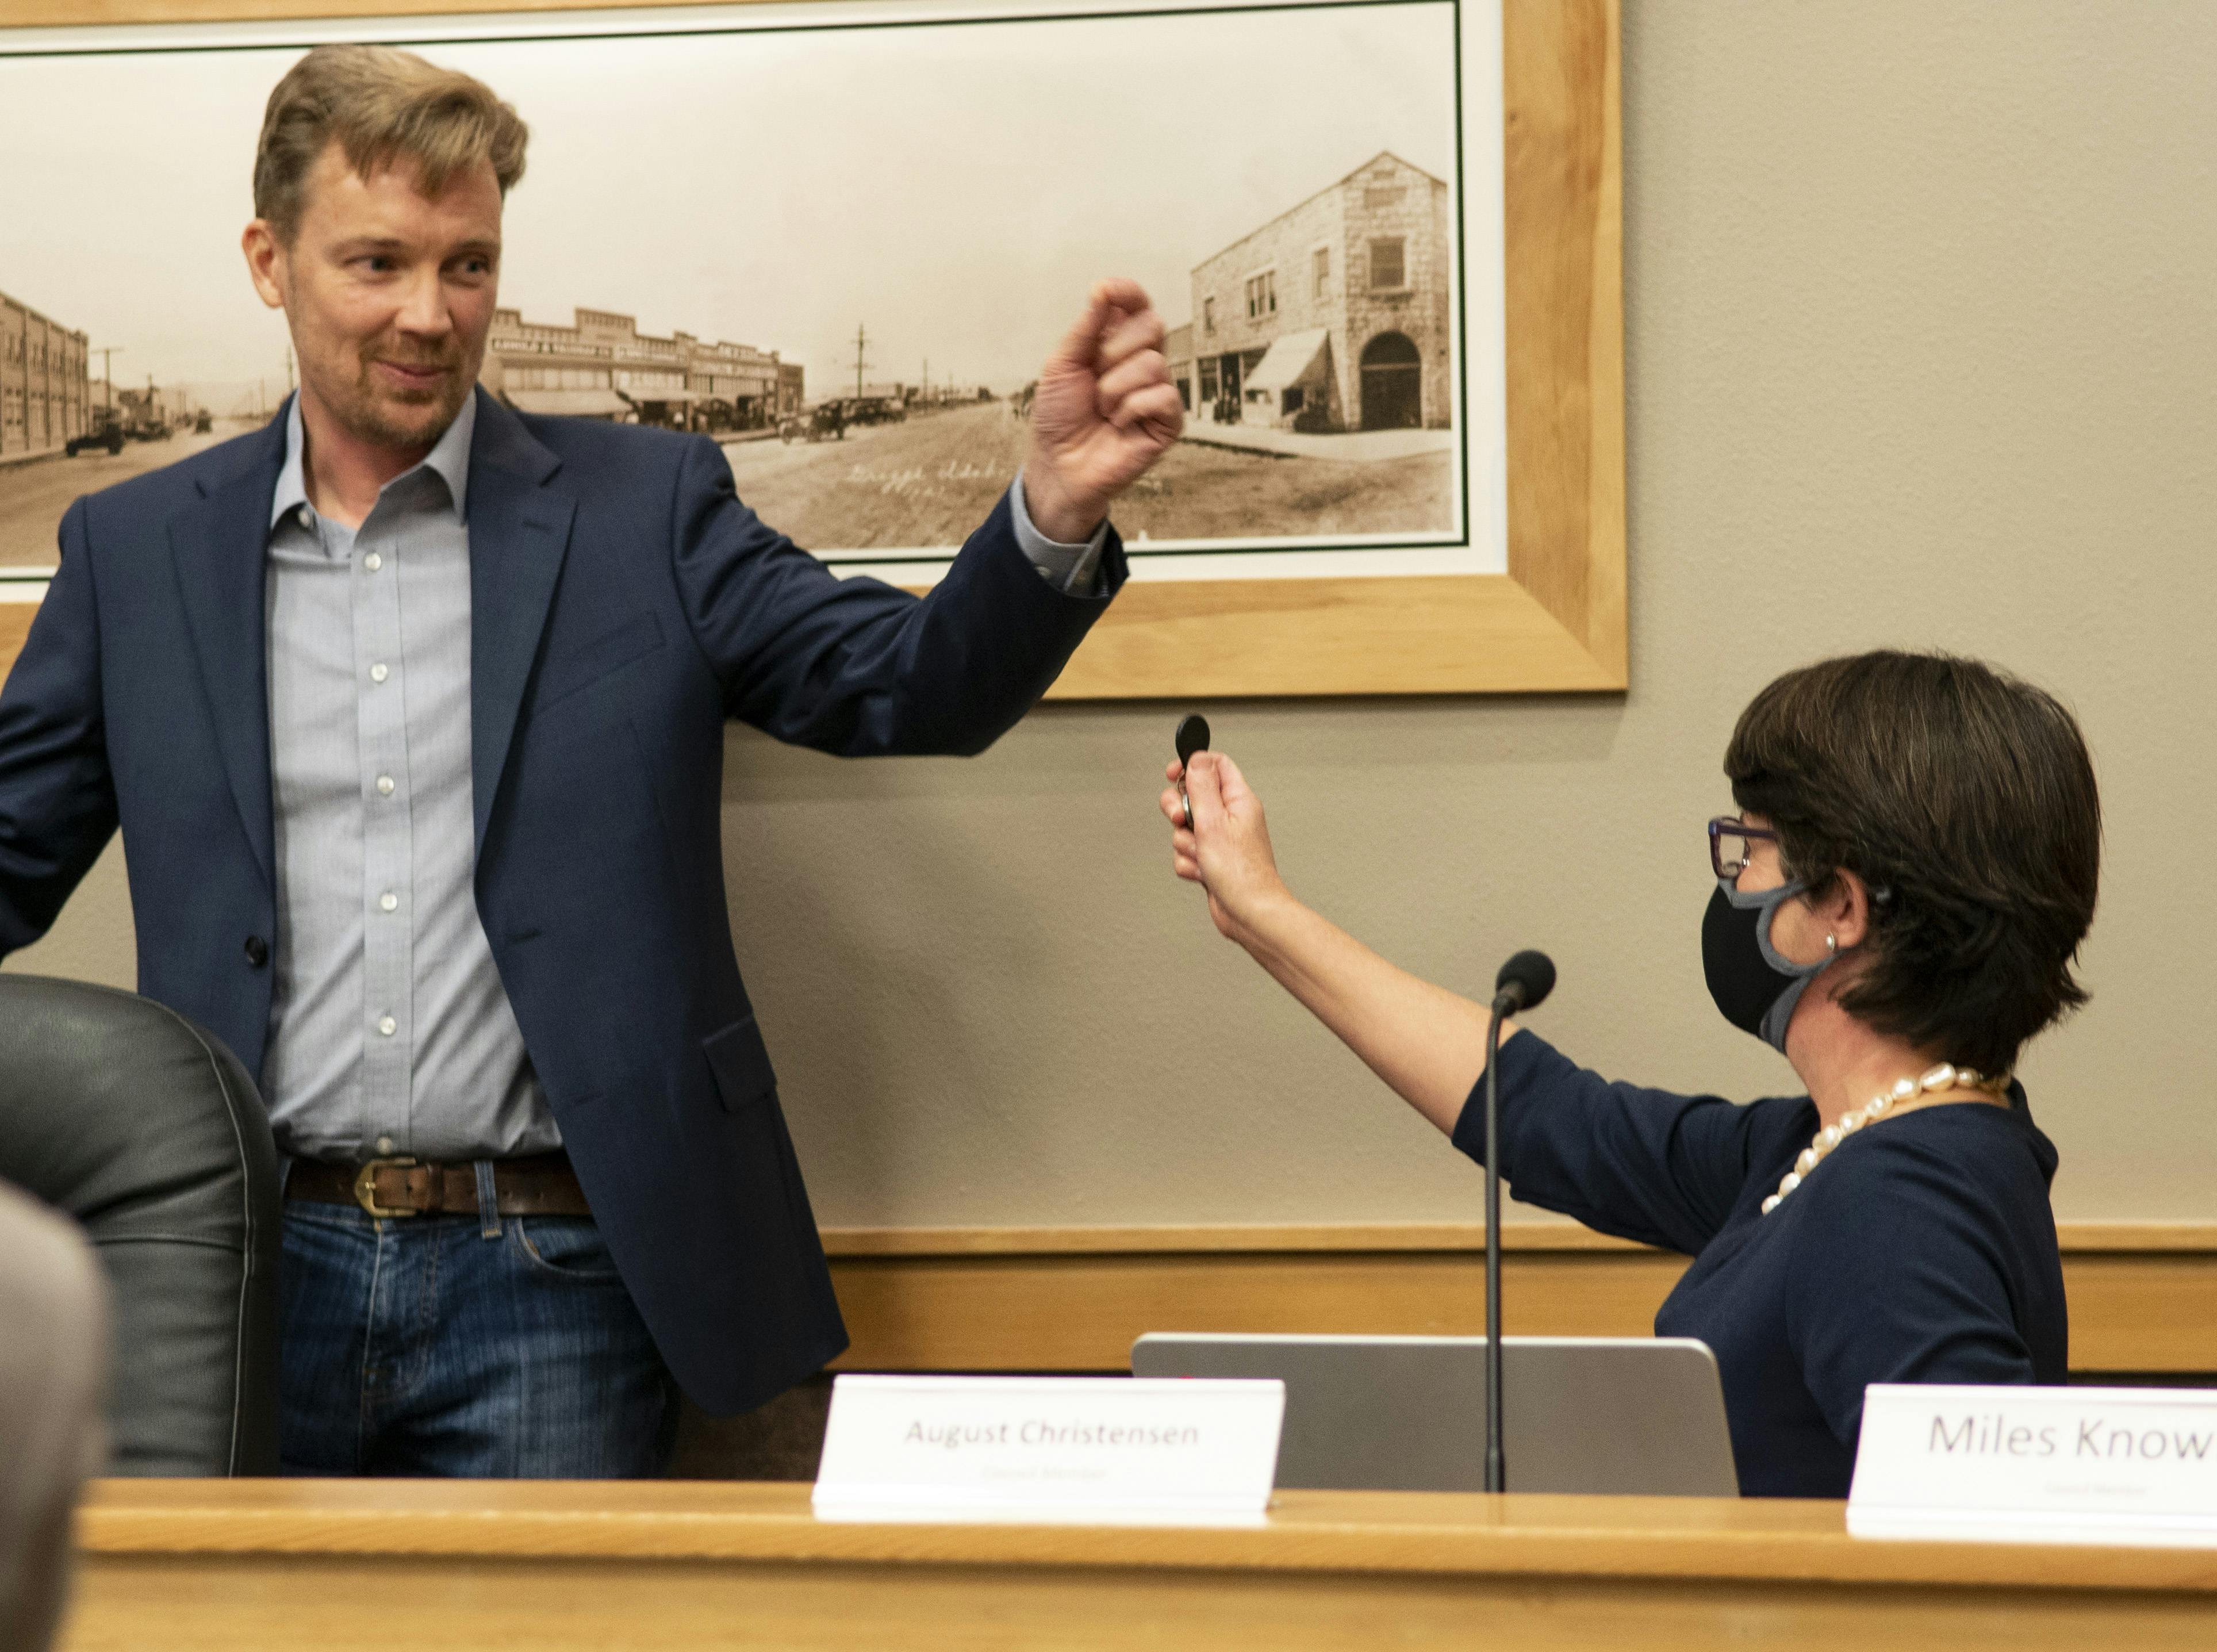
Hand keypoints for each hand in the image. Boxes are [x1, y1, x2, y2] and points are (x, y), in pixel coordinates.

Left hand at [1023, 278, 1183, 541]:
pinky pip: (1163, 396)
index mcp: (1118, 344)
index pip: (1137, 305)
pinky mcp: (1168, 422)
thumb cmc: (1059, 417)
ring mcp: (1158, 392)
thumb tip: (1103, 289)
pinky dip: (1132, 409)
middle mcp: (1142, 363)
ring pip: (1153, 363)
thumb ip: (1085, 328)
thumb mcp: (1062, 365)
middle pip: (1152, 325)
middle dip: (1114, 350)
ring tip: (1102, 410)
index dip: (1128, 293)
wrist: (1058, 463)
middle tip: (1094, 378)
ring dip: (1115, 388)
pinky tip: (1118, 424)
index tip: (1106, 291)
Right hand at [1160, 750, 1286, 944]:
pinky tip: (1203, 872)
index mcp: (1238, 799)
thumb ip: (1201, 786)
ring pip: (1184, 829)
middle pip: (1191, 796)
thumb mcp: (1214, 820)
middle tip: (1183, 820)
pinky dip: (1188, 863)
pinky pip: (1186, 853)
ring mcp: (1220, 839)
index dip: (1191, 765)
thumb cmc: (1240, 872)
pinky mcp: (1211, 860)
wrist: (1248, 912)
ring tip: (1203, 856)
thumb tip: (1196, 757)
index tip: (1172, 774)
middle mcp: (1230, 817)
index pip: (1214, 765)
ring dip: (1185, 844)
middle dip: (1178, 810)